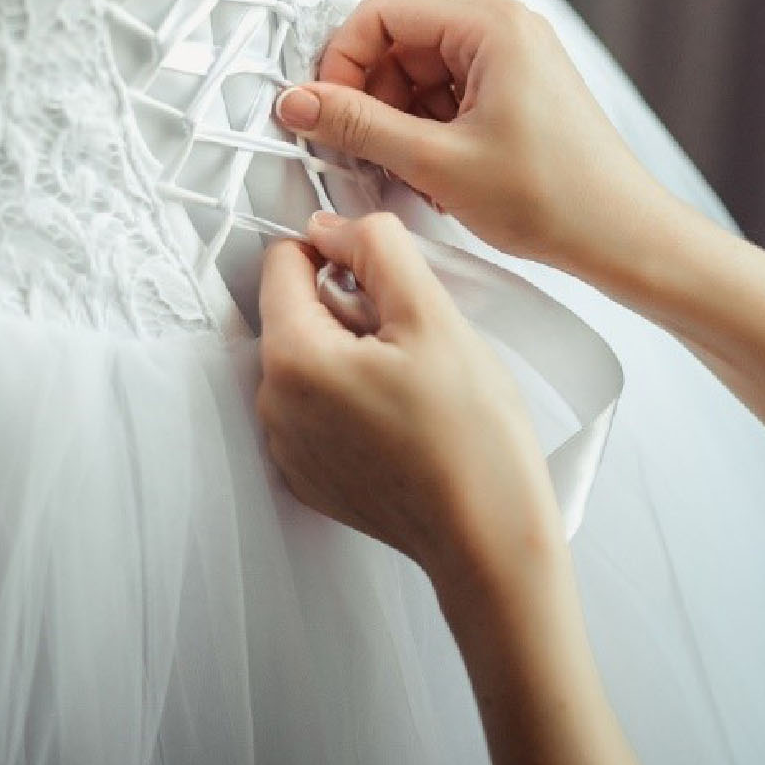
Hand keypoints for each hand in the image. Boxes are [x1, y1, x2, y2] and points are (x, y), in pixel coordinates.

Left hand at [256, 211, 563, 595]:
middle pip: (297, 312)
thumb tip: (334, 225)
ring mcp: (289, 447)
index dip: (337, 252)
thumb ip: (377, 248)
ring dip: (354, 352)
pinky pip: (320, 407)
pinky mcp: (311, 476)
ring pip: (311, 359)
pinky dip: (355, 398)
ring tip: (414, 382)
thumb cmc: (471, 438)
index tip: (382, 274)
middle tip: (412, 338)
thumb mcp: (432, 315)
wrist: (490, 539)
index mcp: (292, 358)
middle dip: (350, 307)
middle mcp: (274, 405)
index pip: (285, 261)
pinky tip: (405, 417)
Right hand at [274, 0, 670, 283]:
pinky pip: (445, 96)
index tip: (323, 110)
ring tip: (407, 172)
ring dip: (396, 121)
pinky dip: (424, 132)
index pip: (382, 12)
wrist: (622, 236)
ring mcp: (510, 59)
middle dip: (369, 96)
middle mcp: (502, 28)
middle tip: (358, 150)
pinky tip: (431, 174)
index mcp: (490, 23)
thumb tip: (298, 104)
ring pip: (417, 74)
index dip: (341, 61)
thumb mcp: (435, 162)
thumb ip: (358, 127)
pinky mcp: (513, 91)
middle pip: (398, 41)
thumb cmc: (555, 197)